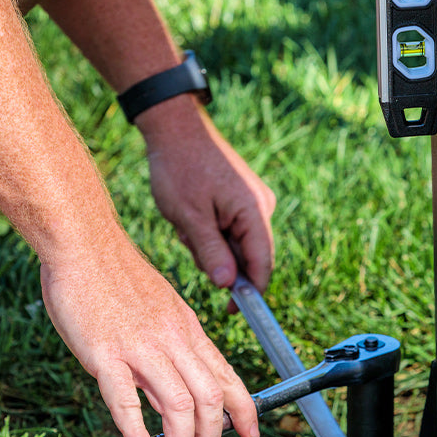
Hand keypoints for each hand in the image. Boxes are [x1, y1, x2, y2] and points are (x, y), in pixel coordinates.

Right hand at [39, 234, 258, 436]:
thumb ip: (175, 346)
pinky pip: (126, 401)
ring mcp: (141, 348)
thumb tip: (181, 383)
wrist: (86, 244)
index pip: (228, 377)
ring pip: (179, 406)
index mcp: (189, 331)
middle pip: (210, 401)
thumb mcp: (163, 310)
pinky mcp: (105, 354)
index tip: (250, 434)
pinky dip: (138, 432)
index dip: (245, 410)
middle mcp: (174, 341)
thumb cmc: (119, 278)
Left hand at [141, 105, 275, 292]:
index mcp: (254, 212)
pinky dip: (211, 229)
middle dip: (219, 259)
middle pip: (249, 255)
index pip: (262, 264)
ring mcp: (253, 201)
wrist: (175, 126)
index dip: (250, 292)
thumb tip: (227, 285)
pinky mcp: (242, 197)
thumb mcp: (189, 216)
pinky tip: (192, 214)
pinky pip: (231, 227)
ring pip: (236, 242)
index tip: (231, 310)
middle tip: (189, 241)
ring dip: (210, 243)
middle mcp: (261, 207)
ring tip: (186, 221)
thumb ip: (211, 252)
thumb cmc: (179, 168)